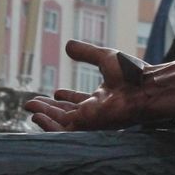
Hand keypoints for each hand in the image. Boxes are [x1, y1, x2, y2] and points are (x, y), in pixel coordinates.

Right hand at [25, 41, 147, 131]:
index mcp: (101, 99)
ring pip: (62, 123)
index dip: (64, 101)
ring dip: (45, 117)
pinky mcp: (88, 124)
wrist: (144, 85)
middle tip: (30, 103)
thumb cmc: (132, 73)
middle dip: (48, 110)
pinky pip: (64, 129)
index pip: (78, 103)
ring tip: (30, 108)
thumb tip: (67, 45)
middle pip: (67, 115)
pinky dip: (49, 125)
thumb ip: (86, 53)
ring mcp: (92, 120)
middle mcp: (96, 112)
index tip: (53, 94)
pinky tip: (36, 117)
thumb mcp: (103, 58)